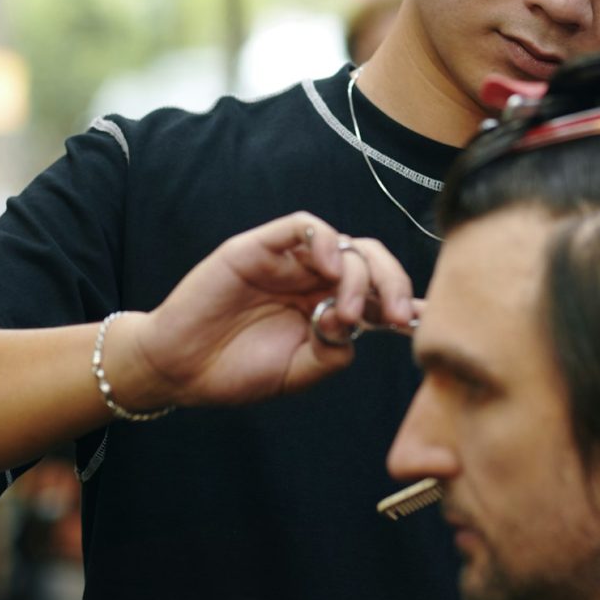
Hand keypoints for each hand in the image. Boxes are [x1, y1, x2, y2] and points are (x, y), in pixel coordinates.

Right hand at [109, 213, 416, 409]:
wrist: (178, 369)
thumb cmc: (237, 369)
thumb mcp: (297, 372)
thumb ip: (333, 352)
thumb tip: (360, 328)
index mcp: (331, 305)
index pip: (379, 291)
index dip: (404, 300)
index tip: (421, 322)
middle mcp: (318, 278)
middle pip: (371, 261)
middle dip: (393, 284)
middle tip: (397, 317)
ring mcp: (292, 261)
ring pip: (345, 244)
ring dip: (359, 275)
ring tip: (346, 313)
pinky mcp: (261, 246)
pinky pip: (303, 227)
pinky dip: (324, 240)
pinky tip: (328, 268)